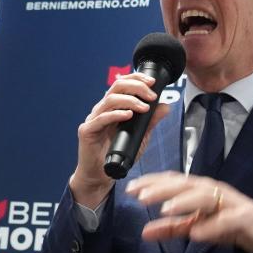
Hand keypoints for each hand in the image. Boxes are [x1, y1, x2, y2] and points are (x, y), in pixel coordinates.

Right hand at [69, 73, 169, 206]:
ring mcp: (93, 119)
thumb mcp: (140, 135)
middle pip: (116, 87)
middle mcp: (102, 109)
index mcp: (113, 106)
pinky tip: (128, 115)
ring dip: (130, 100)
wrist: (102, 173)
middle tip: (151, 95)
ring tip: (144, 107)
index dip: (136, 79)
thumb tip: (165, 107)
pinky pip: (101, 118)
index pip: (123, 84)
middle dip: (136, 87)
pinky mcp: (87, 131)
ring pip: (110, 100)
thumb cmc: (118, 152)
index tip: (153, 82)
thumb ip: (151, 121)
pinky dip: (116, 114)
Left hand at [126, 172, 252, 252]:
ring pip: (206, 197)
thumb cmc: (230, 225)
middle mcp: (215, 191)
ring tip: (165, 210)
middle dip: (163, 189)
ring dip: (185, 202)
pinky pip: (227, 220)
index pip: (174, 181)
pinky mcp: (244, 217)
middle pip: (186, 185)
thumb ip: (172, 228)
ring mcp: (230, 202)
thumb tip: (144, 232)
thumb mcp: (197, 227)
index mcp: (201, 190)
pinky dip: (212, 225)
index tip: (130, 188)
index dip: (152, 183)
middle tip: (141, 197)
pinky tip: (196, 234)